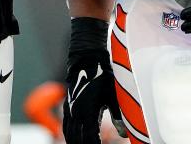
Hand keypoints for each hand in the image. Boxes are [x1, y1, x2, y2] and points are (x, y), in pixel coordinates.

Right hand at [63, 19, 124, 143]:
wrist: (86, 56)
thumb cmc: (103, 73)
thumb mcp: (114, 93)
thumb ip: (119, 115)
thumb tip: (124, 135)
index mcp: (88, 112)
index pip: (90, 140)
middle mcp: (76, 113)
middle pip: (77, 140)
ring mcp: (70, 108)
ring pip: (69, 134)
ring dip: (75, 142)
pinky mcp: (68, 103)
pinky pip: (65, 125)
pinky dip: (69, 134)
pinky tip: (73, 138)